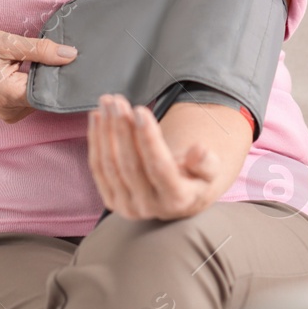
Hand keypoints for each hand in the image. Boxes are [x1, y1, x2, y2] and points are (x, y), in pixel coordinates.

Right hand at [0, 29, 75, 122]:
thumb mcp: (6, 42)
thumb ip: (40, 50)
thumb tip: (71, 55)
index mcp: (10, 94)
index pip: (50, 90)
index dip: (61, 73)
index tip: (68, 57)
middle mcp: (11, 110)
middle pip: (47, 95)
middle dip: (53, 75)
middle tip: (53, 54)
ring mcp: (10, 114)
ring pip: (41, 98)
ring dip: (43, 80)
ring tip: (37, 60)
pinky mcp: (10, 112)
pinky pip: (32, 99)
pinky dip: (34, 85)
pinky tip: (30, 70)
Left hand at [88, 93, 223, 219]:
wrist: (178, 196)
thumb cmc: (196, 176)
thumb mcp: (211, 170)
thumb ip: (208, 163)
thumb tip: (197, 151)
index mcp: (177, 200)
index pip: (159, 167)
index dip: (148, 138)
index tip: (140, 110)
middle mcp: (149, 207)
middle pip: (129, 165)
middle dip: (121, 129)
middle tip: (117, 101)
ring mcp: (127, 206)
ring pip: (109, 165)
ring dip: (105, 130)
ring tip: (106, 102)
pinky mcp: (111, 200)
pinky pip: (98, 168)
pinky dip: (95, 140)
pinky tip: (97, 116)